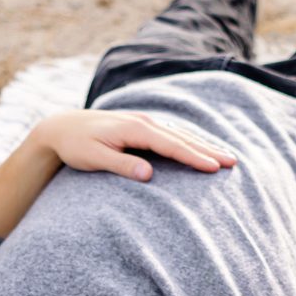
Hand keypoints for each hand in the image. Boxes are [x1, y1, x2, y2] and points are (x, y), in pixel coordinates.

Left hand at [37, 110, 235, 181]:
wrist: (61, 127)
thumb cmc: (76, 145)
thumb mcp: (94, 158)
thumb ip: (122, 165)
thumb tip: (149, 174)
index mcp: (135, 129)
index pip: (171, 145)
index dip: (194, 157)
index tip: (214, 168)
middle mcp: (144, 121)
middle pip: (183, 137)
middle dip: (209, 149)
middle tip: (233, 162)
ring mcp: (145, 122)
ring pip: (181, 134)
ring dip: (204, 145)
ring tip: (226, 156)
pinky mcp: (143, 126)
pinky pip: (173, 133)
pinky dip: (191, 141)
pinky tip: (202, 148)